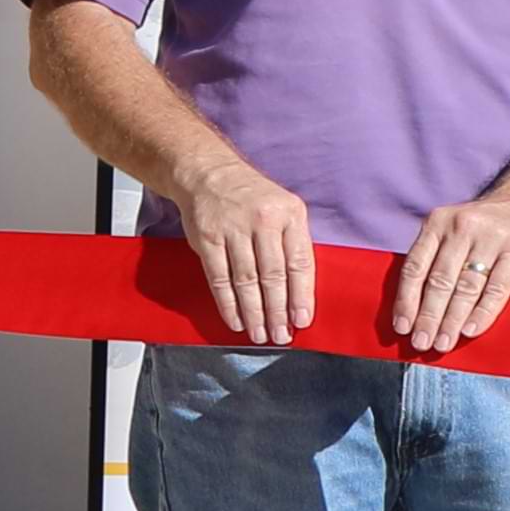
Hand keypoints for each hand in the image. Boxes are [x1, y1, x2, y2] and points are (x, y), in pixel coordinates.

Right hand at [177, 159, 320, 348]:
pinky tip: (236, 321)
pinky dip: (228, 304)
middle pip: (273, 275)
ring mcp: (233, 230)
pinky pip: (219, 279)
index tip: (302, 320)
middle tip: (282, 336)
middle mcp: (262, 221)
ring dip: (254, 313)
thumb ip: (293, 243)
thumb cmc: (254, 198)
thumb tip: (301, 292)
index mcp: (289, 214)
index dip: (301, 295)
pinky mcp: (207, 239)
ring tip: (261, 334)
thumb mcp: (285, 209)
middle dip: (278, 311)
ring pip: (246, 281)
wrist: (210, 174)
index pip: (299, 262)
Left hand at [386, 187, 509, 356]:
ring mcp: (491, 237)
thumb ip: (436, 258)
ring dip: (452, 320)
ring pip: (466, 287)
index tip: (403, 327)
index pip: (415, 267)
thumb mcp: (453, 230)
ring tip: (444, 342)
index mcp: (438, 222)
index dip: (406, 300)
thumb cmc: (486, 227)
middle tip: (422, 342)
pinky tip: (471, 329)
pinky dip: (482, 312)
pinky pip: (497, 288)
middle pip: (440, 280)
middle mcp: (462, 226)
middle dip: (429, 317)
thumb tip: (415, 308)